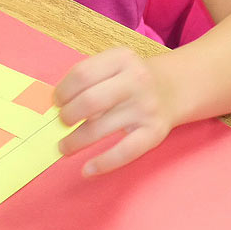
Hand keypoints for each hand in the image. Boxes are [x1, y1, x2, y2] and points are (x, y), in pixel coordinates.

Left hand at [54, 48, 175, 175]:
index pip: (82, 74)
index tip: (56, 102)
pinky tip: (87, 170)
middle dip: (68, 115)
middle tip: (62, 122)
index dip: (63, 91)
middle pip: (90, 101)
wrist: (174, 87)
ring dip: (76, 141)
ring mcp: (146, 107)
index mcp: (121, 59)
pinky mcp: (154, 132)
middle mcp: (136, 81)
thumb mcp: (114, 64)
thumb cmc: (130, 78)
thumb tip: (57, 107)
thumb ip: (88, 78)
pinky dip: (103, 163)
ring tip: (64, 147)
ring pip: (101, 128)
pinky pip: (125, 152)